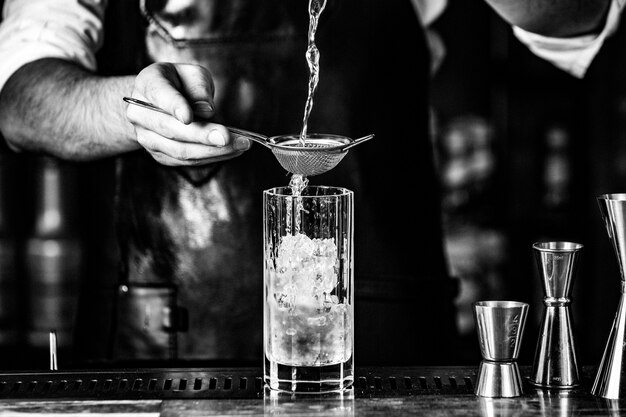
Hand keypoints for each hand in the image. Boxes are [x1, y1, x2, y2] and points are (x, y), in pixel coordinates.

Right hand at [125, 62, 250, 165]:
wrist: (162, 102)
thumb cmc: (182, 84)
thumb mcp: (193, 74)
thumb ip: (199, 88)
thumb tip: (207, 111)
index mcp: (148, 84)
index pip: (159, 95)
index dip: (173, 106)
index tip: (188, 117)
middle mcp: (140, 113)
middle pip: (171, 129)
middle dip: (201, 135)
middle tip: (227, 137)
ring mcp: (148, 137)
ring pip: (180, 150)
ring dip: (212, 150)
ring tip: (240, 145)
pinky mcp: (161, 155)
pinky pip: (187, 161)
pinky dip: (211, 157)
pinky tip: (232, 151)